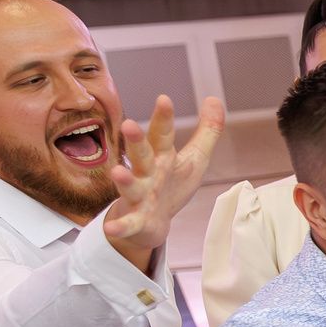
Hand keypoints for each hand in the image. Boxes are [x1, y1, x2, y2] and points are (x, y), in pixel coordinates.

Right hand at [103, 95, 226, 268]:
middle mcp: (148, 173)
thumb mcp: (194, 158)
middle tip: (129, 124)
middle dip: (135, 141)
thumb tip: (213, 98)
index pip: (163, 134)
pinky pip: (129, 223)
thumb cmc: (172, 186)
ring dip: (124, 180)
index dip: (164, 118)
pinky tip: (112, 228)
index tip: (164, 99)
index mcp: (162, 156)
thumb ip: (207, 130)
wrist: (152, 224)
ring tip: (118, 171)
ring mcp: (140, 196)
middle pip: (141, 155)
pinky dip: (121, 226)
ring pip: (130, 186)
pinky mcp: (137, 220)